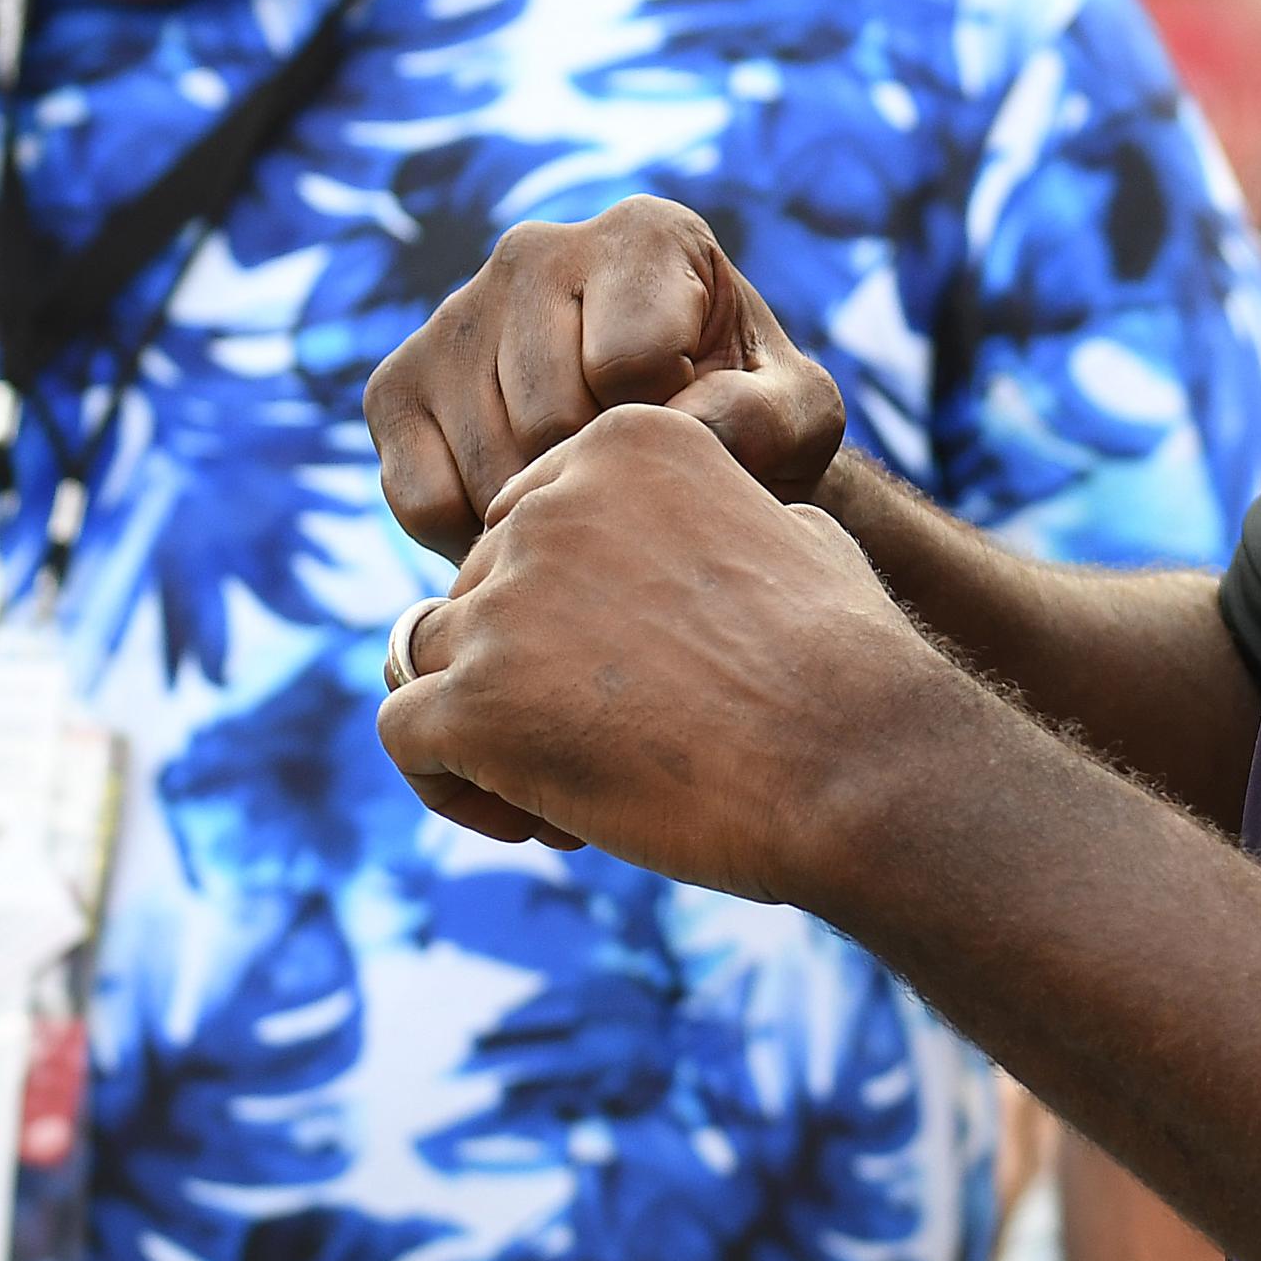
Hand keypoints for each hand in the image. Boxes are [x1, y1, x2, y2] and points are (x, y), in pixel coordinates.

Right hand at [366, 196, 844, 560]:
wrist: (679, 448)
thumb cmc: (749, 422)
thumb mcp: (799, 419)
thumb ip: (770, 418)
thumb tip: (682, 420)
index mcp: (646, 233)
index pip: (633, 359)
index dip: (674, 426)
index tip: (698, 427)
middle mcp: (536, 250)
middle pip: (553, 417)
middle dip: (605, 476)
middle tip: (641, 479)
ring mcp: (455, 315)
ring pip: (487, 462)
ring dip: (546, 511)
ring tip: (595, 492)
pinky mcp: (395, 387)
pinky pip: (421, 498)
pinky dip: (476, 537)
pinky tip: (531, 510)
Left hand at [376, 403, 948, 904]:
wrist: (856, 763)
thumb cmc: (850, 662)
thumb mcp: (801, 539)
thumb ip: (721, 521)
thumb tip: (718, 538)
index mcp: (626, 443)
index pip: (532, 516)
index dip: (568, 603)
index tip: (635, 666)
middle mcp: (548, 505)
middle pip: (480, 588)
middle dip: (527, 668)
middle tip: (616, 741)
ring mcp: (502, 603)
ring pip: (431, 655)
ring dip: (485, 720)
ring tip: (572, 786)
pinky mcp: (471, 702)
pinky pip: (404, 733)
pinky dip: (454, 782)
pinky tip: (538, 817)